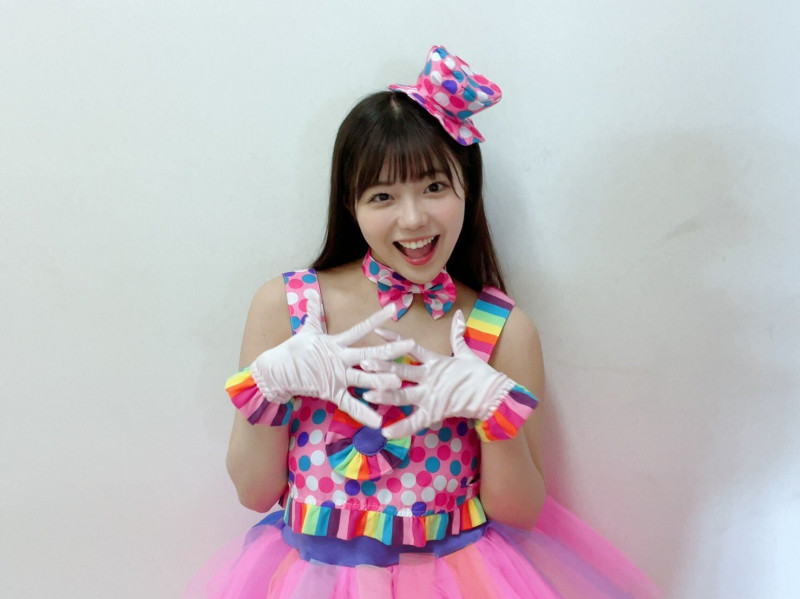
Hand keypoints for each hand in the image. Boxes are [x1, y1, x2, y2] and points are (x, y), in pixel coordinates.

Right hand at [249, 296, 414, 427]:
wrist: (274, 371)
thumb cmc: (292, 351)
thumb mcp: (306, 331)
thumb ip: (314, 313)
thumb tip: (311, 293)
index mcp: (336, 343)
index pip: (360, 328)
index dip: (376, 319)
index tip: (392, 310)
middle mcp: (339, 358)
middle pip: (369, 353)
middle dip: (390, 349)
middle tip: (410, 344)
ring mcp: (336, 375)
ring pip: (363, 377)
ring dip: (381, 380)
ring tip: (399, 382)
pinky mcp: (331, 392)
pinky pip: (350, 404)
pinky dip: (364, 413)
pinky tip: (379, 422)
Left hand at [360, 310, 515, 437]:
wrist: (494, 395)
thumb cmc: (479, 374)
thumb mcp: (466, 352)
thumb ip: (457, 334)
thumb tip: (460, 314)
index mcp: (435, 362)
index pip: (411, 347)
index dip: (394, 339)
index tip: (377, 332)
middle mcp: (429, 377)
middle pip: (402, 370)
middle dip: (382, 367)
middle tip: (364, 362)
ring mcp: (431, 395)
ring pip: (404, 395)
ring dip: (385, 394)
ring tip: (367, 394)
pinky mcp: (435, 412)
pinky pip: (415, 422)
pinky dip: (401, 427)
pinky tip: (385, 431)